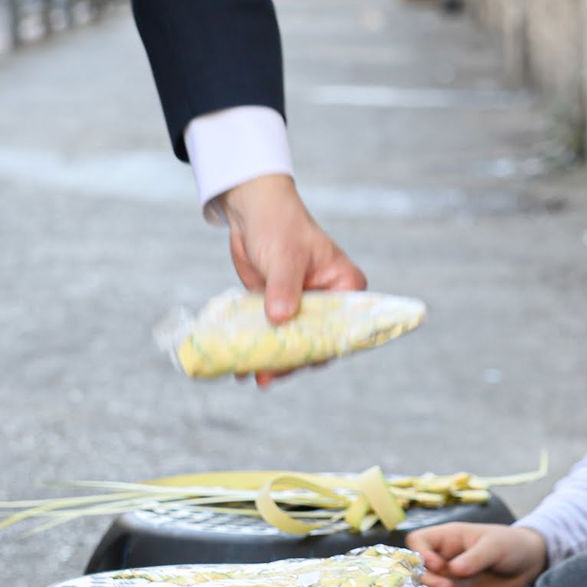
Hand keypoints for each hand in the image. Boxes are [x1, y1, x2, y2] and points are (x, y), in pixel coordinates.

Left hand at [219, 174, 364, 383]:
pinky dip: (258, 349)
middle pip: (315, 341)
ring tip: (248, 374)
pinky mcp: (278, 308)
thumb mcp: (285, 256)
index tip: (297, 365)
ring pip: (292, 342)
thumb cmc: (279, 224)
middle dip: (291, 361)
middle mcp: (329, 302)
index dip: (321, 350)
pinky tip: (240, 364)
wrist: (250, 210)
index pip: (341, 329)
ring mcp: (302, 307)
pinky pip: (272, 335)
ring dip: (271, 360)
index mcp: (346, 288)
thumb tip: (281, 319)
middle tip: (266, 376)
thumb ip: (285, 287)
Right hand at [407, 521, 547, 586]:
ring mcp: (450, 575)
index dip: (420, 554)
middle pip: (418, 567)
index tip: (437, 565)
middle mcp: (444, 556)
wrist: (529, 563)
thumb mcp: (494, 546)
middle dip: (427, 579)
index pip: (418, 540)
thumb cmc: (510, 544)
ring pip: (428, 586)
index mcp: (448, 537)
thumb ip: (475, 558)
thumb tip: (453, 569)